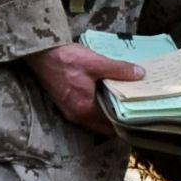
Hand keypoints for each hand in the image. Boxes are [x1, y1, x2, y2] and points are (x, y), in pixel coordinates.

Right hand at [21, 41, 141, 134]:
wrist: (40, 53)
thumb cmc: (66, 59)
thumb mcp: (96, 62)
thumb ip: (119, 70)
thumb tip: (140, 74)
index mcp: (85, 109)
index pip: (110, 127)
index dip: (126, 123)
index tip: (139, 116)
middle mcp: (77, 114)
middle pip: (103, 124)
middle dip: (118, 116)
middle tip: (135, 106)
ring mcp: (70, 109)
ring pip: (95, 117)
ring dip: (107, 110)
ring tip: (123, 98)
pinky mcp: (66, 102)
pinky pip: (87, 109)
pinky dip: (97, 104)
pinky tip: (105, 91)